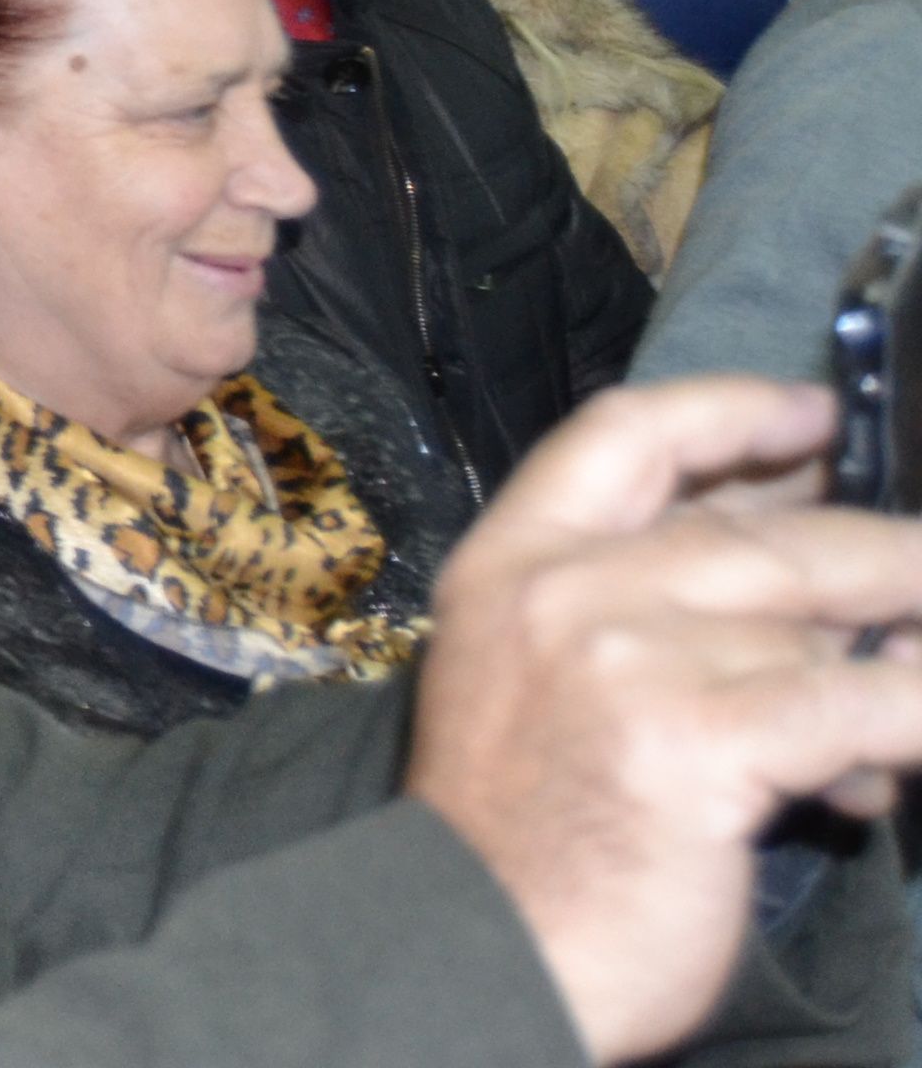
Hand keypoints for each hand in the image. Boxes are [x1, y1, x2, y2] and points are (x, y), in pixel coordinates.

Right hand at [408, 376, 921, 1063]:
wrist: (476, 945)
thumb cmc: (520, 830)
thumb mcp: (539, 680)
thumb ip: (639, 616)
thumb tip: (809, 588)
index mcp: (509, 561)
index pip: (625, 436)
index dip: (730, 409)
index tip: (817, 411)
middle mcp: (561, 589)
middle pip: (754, 532)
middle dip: (874, 548)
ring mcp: (626, 657)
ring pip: (814, 621)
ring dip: (900, 652)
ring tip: (916, 682)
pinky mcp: (698, 736)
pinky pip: (856, 704)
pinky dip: (915, 708)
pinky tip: (919, 742)